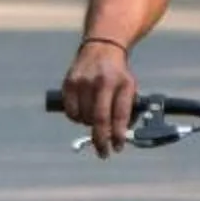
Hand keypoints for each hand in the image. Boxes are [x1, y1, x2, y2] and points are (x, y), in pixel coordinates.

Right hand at [60, 40, 136, 157]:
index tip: (118, 147)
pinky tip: (83, 112)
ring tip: (94, 119)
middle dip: (101, 140)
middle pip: (99, 119)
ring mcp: (84, 81)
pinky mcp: (69, 83)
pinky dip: (77, 118)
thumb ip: (126, 112)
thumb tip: (118, 139)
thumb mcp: (129, 88)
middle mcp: (102, 81)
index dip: (118, 134)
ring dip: (89, 126)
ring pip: (84, 118)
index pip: (120, 114)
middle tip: (104, 152)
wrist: (102, 48)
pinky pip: (71, 112)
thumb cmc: (118, 76)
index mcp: (122, 83)